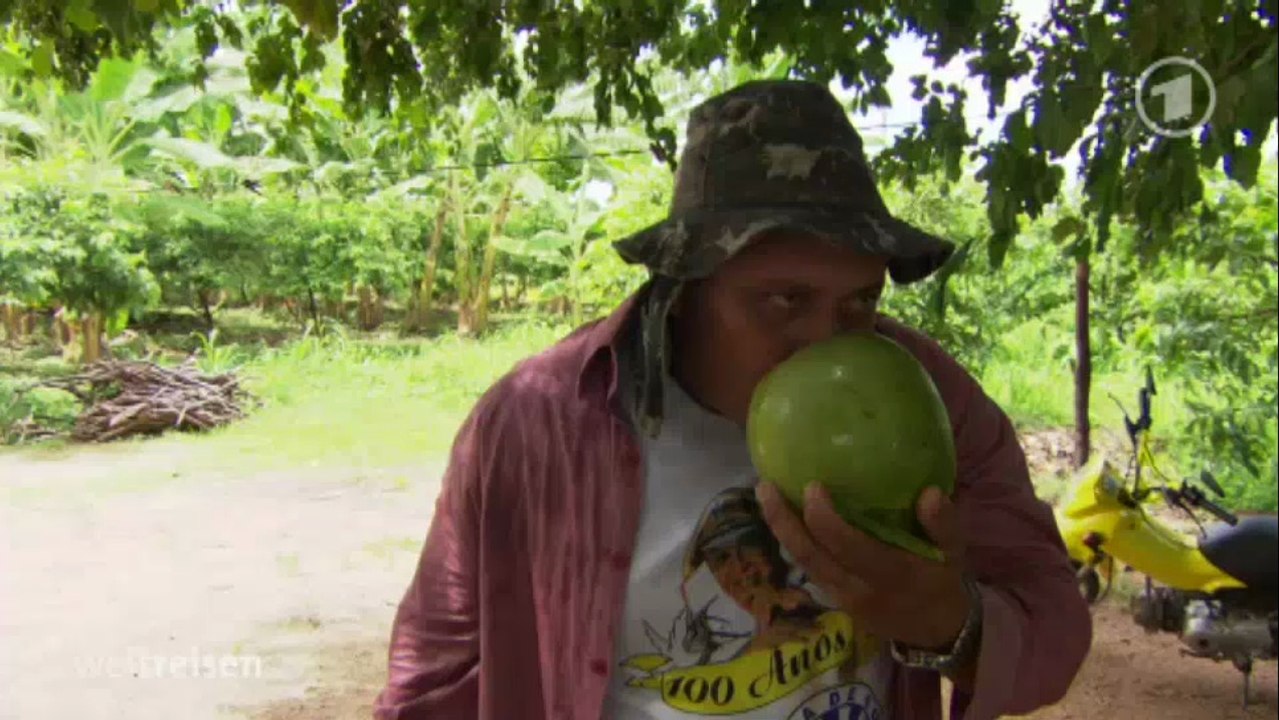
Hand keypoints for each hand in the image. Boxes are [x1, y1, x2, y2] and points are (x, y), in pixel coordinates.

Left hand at [755, 481, 971, 651]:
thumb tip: (929, 493)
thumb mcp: (955, 555)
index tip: (812, 485)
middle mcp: (859, 588)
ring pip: (803, 564)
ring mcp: (843, 598)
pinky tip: (783, 516)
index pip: (848, 547)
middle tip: (765, 486)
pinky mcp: (835, 600)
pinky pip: (809, 569)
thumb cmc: (942, 583)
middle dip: (784, 522)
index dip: (825, 519)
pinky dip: (792, 542)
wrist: (936, 632)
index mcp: (890, 574)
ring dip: (781, 530)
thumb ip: (943, 525)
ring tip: (765, 495)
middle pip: (811, 557)